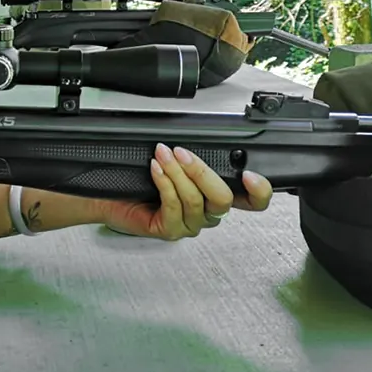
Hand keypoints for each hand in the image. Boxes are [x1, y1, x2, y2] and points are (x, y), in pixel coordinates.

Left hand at [101, 143, 272, 240]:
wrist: (112, 198)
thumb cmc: (143, 182)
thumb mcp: (177, 165)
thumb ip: (196, 159)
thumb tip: (202, 141)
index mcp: (216, 198)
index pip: (252, 202)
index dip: (259, 191)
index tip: (250, 174)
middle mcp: (207, 215)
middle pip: (222, 199)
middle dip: (202, 171)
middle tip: (182, 153)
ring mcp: (189, 225)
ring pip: (195, 200)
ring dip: (177, 173)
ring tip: (163, 154)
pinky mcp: (170, 230)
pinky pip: (173, 205)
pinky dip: (164, 182)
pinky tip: (156, 168)